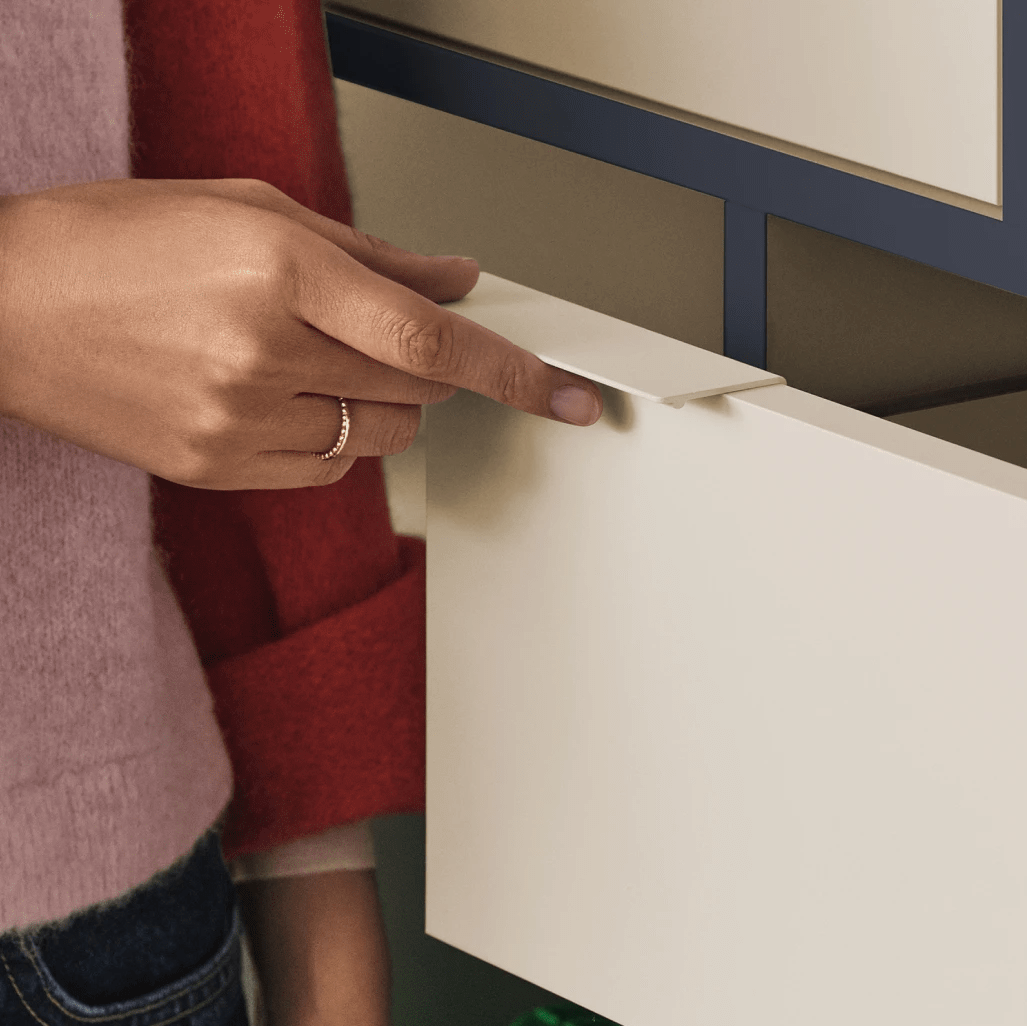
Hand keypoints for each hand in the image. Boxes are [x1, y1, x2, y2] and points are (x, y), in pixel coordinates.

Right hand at [0, 177, 599, 490]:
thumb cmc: (110, 244)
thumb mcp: (245, 209)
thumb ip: (367, 254)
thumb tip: (455, 279)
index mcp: (276, 269)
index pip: (432, 335)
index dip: (514, 370)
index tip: (570, 395)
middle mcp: (263, 349)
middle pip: (418, 384)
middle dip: (420, 359)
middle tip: (364, 327)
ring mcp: (241, 419)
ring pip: (383, 432)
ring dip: (377, 399)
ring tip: (300, 355)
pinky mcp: (221, 470)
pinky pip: (331, 469)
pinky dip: (330, 437)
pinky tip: (272, 395)